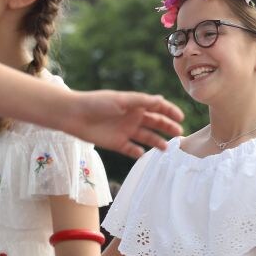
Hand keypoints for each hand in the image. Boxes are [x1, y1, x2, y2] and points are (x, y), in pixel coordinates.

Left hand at [66, 90, 183, 157]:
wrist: (74, 116)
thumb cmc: (97, 103)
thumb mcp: (121, 100)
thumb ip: (142, 101)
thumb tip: (161, 100)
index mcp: (135, 104)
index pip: (157, 107)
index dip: (170, 112)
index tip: (181, 118)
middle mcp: (133, 117)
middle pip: (155, 123)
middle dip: (167, 127)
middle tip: (179, 134)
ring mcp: (126, 131)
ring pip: (146, 137)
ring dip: (157, 142)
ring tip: (167, 148)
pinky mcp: (117, 144)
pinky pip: (132, 150)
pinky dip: (139, 153)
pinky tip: (144, 155)